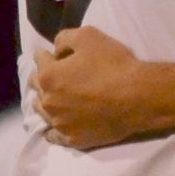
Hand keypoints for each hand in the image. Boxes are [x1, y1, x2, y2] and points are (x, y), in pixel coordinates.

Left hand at [32, 27, 145, 148]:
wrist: (137, 98)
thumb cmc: (113, 65)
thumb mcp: (88, 35)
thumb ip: (64, 38)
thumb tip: (55, 50)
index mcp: (48, 76)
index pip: (40, 59)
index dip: (49, 54)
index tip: (58, 54)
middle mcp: (48, 101)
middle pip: (37, 86)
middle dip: (44, 77)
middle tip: (58, 75)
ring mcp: (59, 123)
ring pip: (42, 111)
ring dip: (46, 101)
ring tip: (57, 98)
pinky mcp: (72, 139)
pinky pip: (53, 135)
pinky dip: (52, 128)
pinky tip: (58, 123)